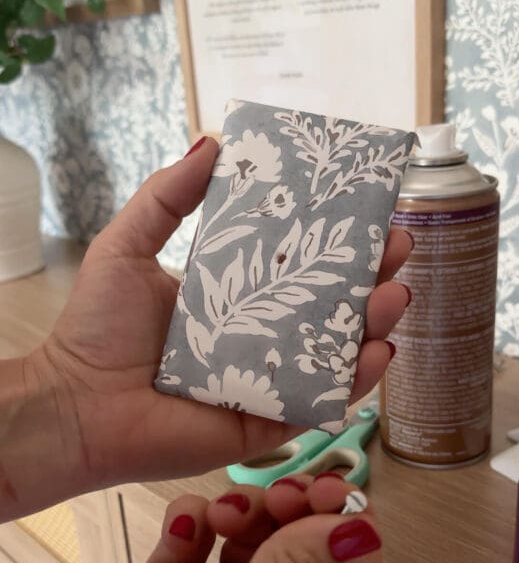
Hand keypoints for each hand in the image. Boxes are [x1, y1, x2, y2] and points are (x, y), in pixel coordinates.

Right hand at [0, 474, 381, 562]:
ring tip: (222, 511)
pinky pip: (195, 530)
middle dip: (295, 506)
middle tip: (276, 492)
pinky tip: (183, 525)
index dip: (347, 524)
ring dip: (245, 506)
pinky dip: (194, 514)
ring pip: (252, 529)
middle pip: (303, 540)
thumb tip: (357, 527)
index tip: (328, 490)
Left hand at [1, 138, 411, 513]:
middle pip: (327, 306)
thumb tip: (212, 140)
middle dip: (369, 278)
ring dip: (372, 325)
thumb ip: (168, 196)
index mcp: (234, 296)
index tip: (367, 212)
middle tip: (397, 249)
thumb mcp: (128, 246)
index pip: (296, 264)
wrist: (76, 406)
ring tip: (394, 297)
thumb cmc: (97, 329)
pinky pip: (319, 403)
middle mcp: (258, 336)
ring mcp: (267, 381)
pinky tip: (376, 354)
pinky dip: (353, 383)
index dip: (334, 241)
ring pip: (334, 353)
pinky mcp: (267, 422)